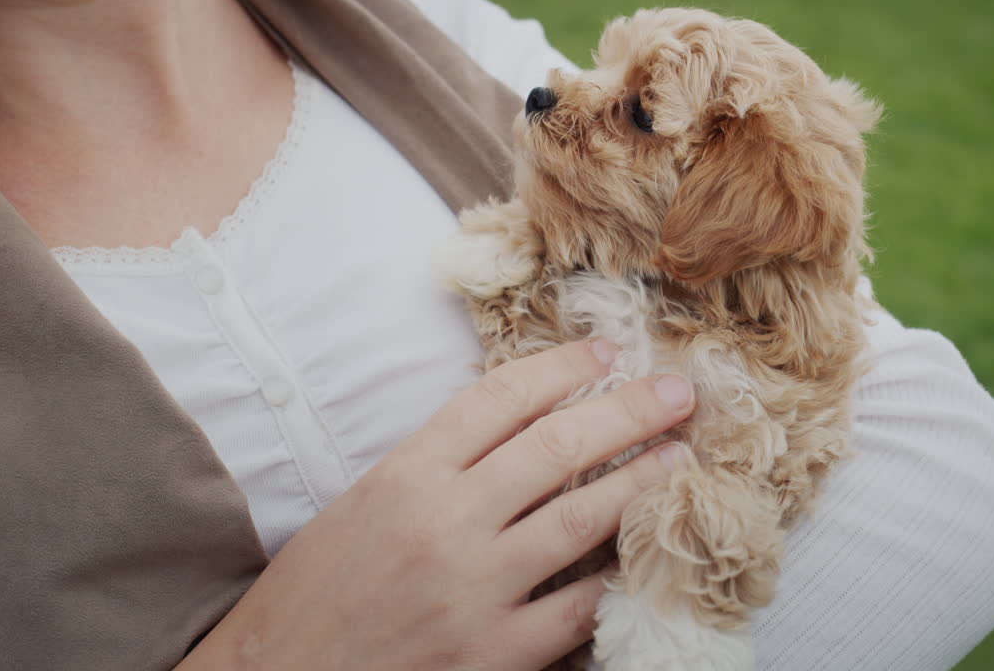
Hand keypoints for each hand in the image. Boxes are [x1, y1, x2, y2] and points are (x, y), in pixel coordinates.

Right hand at [181, 339, 693, 670]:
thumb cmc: (313, 591)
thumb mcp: (362, 503)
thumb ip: (433, 464)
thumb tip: (516, 425)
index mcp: (404, 475)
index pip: (499, 400)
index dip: (562, 368)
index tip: (605, 352)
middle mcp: (443, 522)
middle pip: (555, 447)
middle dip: (627, 412)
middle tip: (677, 391)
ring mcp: (472, 589)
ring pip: (580, 520)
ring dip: (640, 482)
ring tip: (681, 457)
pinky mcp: (491, 653)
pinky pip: (576, 608)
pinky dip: (616, 578)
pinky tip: (645, 554)